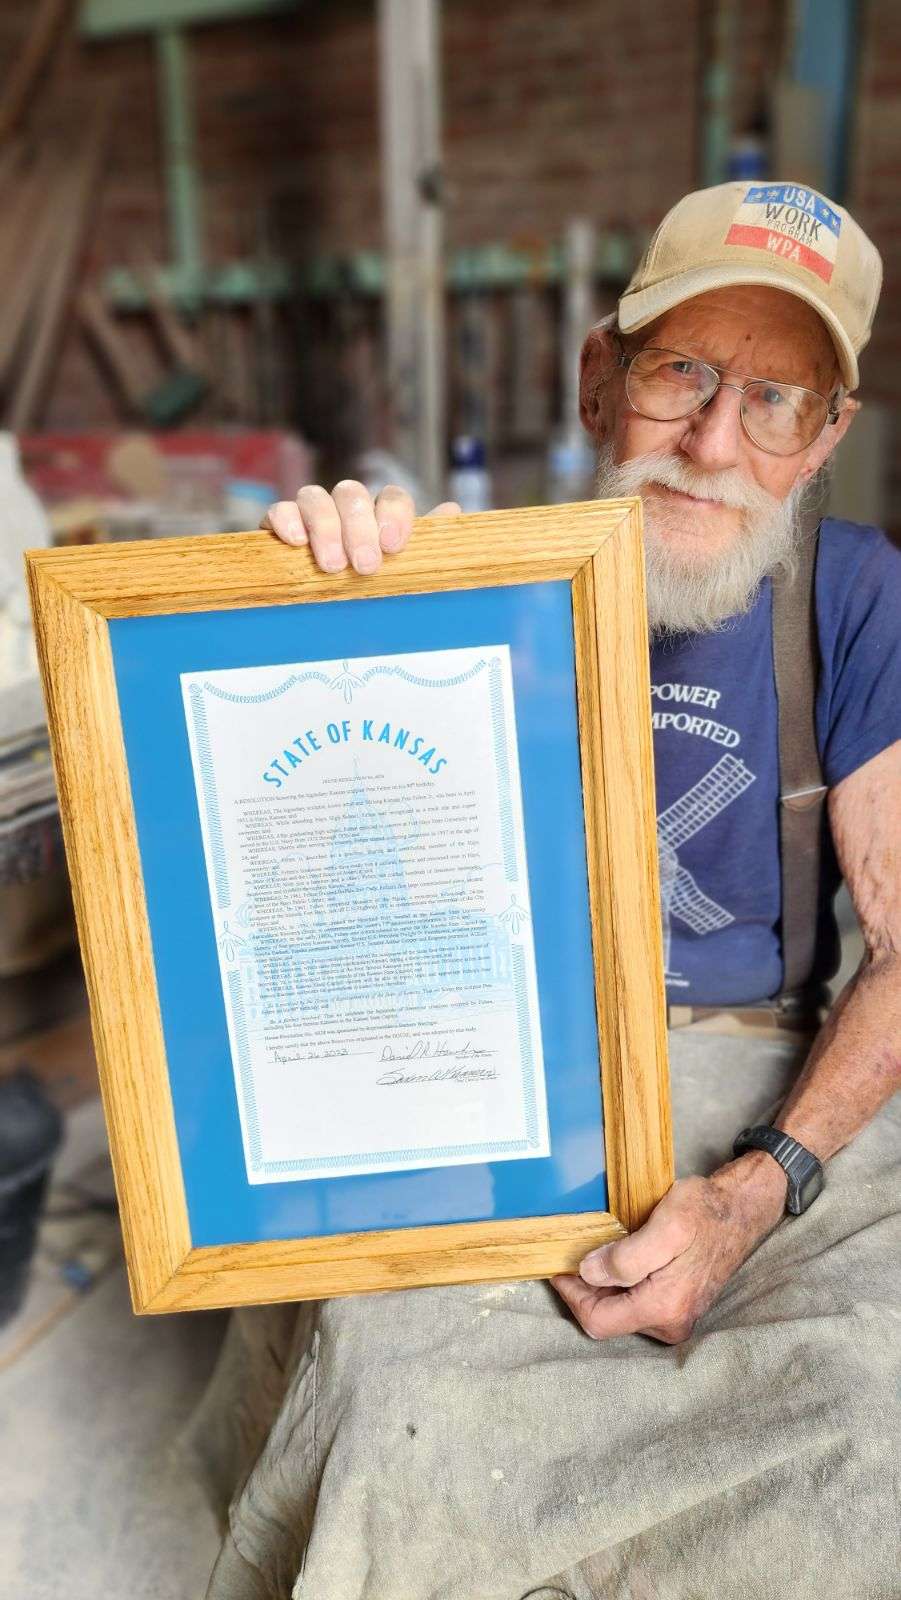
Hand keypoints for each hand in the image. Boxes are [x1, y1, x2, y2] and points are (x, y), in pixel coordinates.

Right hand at [261, 480, 461, 574]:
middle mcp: (346, 509)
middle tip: (365, 566)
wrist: (321, 614)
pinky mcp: (280, 526)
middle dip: (359, 528)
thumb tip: (453, 511)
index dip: (394, 515)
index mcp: (379, 517)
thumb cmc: (370, 591)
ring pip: (314, 497)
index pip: (391, 497)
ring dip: (325, 527)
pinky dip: (286, 520)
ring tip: (331, 566)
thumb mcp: (401, 574)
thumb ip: (426, 545)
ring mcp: (311, 514)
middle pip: (351, 493)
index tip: (393, 546)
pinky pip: (279, 509)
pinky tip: (296, 543)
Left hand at [551, 1162, 786, 1344]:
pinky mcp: (678, 1305)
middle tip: (575, 1254)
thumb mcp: (667, 1226)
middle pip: (607, 1318)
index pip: (598, 1321)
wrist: (740, 1210)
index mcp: (664, 1308)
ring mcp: (676, 1317)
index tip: (560, 1266)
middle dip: (586, 1289)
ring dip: (603, 1285)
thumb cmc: (706, 1212)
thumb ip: (626, 1257)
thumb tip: (589, 1274)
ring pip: (620, 1310)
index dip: (572, 1295)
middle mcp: (670, 1323)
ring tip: (597, 1252)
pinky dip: (620, 1283)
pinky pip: (636, 1302)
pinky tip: (618, 1257)